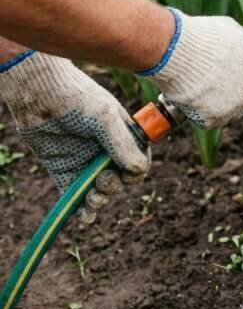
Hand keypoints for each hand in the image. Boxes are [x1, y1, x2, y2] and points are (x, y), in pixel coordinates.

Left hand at [0, 52, 149, 221]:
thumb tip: (139, 170)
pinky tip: (83, 217)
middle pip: (119, 178)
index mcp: (123, 134)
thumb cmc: (76, 96)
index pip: (139, 159)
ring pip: (98, 189)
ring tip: (92, 201)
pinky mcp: (63, 168)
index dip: (136, 172)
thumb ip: (122, 143)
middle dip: (114, 186)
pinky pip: (74, 193)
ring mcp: (84, 159)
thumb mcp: (104, 117)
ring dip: (99, 200)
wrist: (37, 91)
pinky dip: (79, 207)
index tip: (128, 176)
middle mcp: (106, 149)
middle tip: (103, 182)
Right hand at [139, 10, 242, 129]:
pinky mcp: (215, 118)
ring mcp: (236, 105)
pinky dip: (205, 112)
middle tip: (226, 82)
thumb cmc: (200, 36)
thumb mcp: (232, 30)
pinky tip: (196, 94)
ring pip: (236, 112)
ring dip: (225, 103)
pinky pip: (215, 119)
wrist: (172, 49)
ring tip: (205, 84)